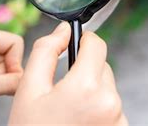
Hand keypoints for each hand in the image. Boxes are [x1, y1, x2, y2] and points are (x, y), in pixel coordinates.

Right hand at [9, 22, 126, 124]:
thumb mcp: (29, 90)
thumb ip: (45, 52)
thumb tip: (63, 30)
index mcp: (86, 87)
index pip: (97, 44)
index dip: (83, 40)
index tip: (74, 46)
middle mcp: (110, 103)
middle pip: (103, 66)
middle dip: (85, 70)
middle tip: (62, 91)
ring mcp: (119, 120)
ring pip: (107, 88)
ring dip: (92, 91)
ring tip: (69, 113)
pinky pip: (112, 108)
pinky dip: (99, 109)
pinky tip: (80, 123)